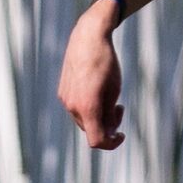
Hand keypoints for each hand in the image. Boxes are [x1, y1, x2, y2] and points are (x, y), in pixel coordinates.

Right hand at [56, 6, 125, 149]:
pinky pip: (77, 108)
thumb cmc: (106, 62)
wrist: (88, 37)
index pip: (97, 141)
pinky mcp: (62, 92)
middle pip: (91, 130)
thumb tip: (108, 131)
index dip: (111, 144)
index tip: (121, 135)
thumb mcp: (114, 90)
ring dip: (97, 116)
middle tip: (119, 108)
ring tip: (111, 99)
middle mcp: (72, 106)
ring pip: (83, 119)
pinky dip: (88, 107)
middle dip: (106, 125)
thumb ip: (110, 114)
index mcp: (87, 107)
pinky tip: (97, 91)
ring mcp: (65, 99)